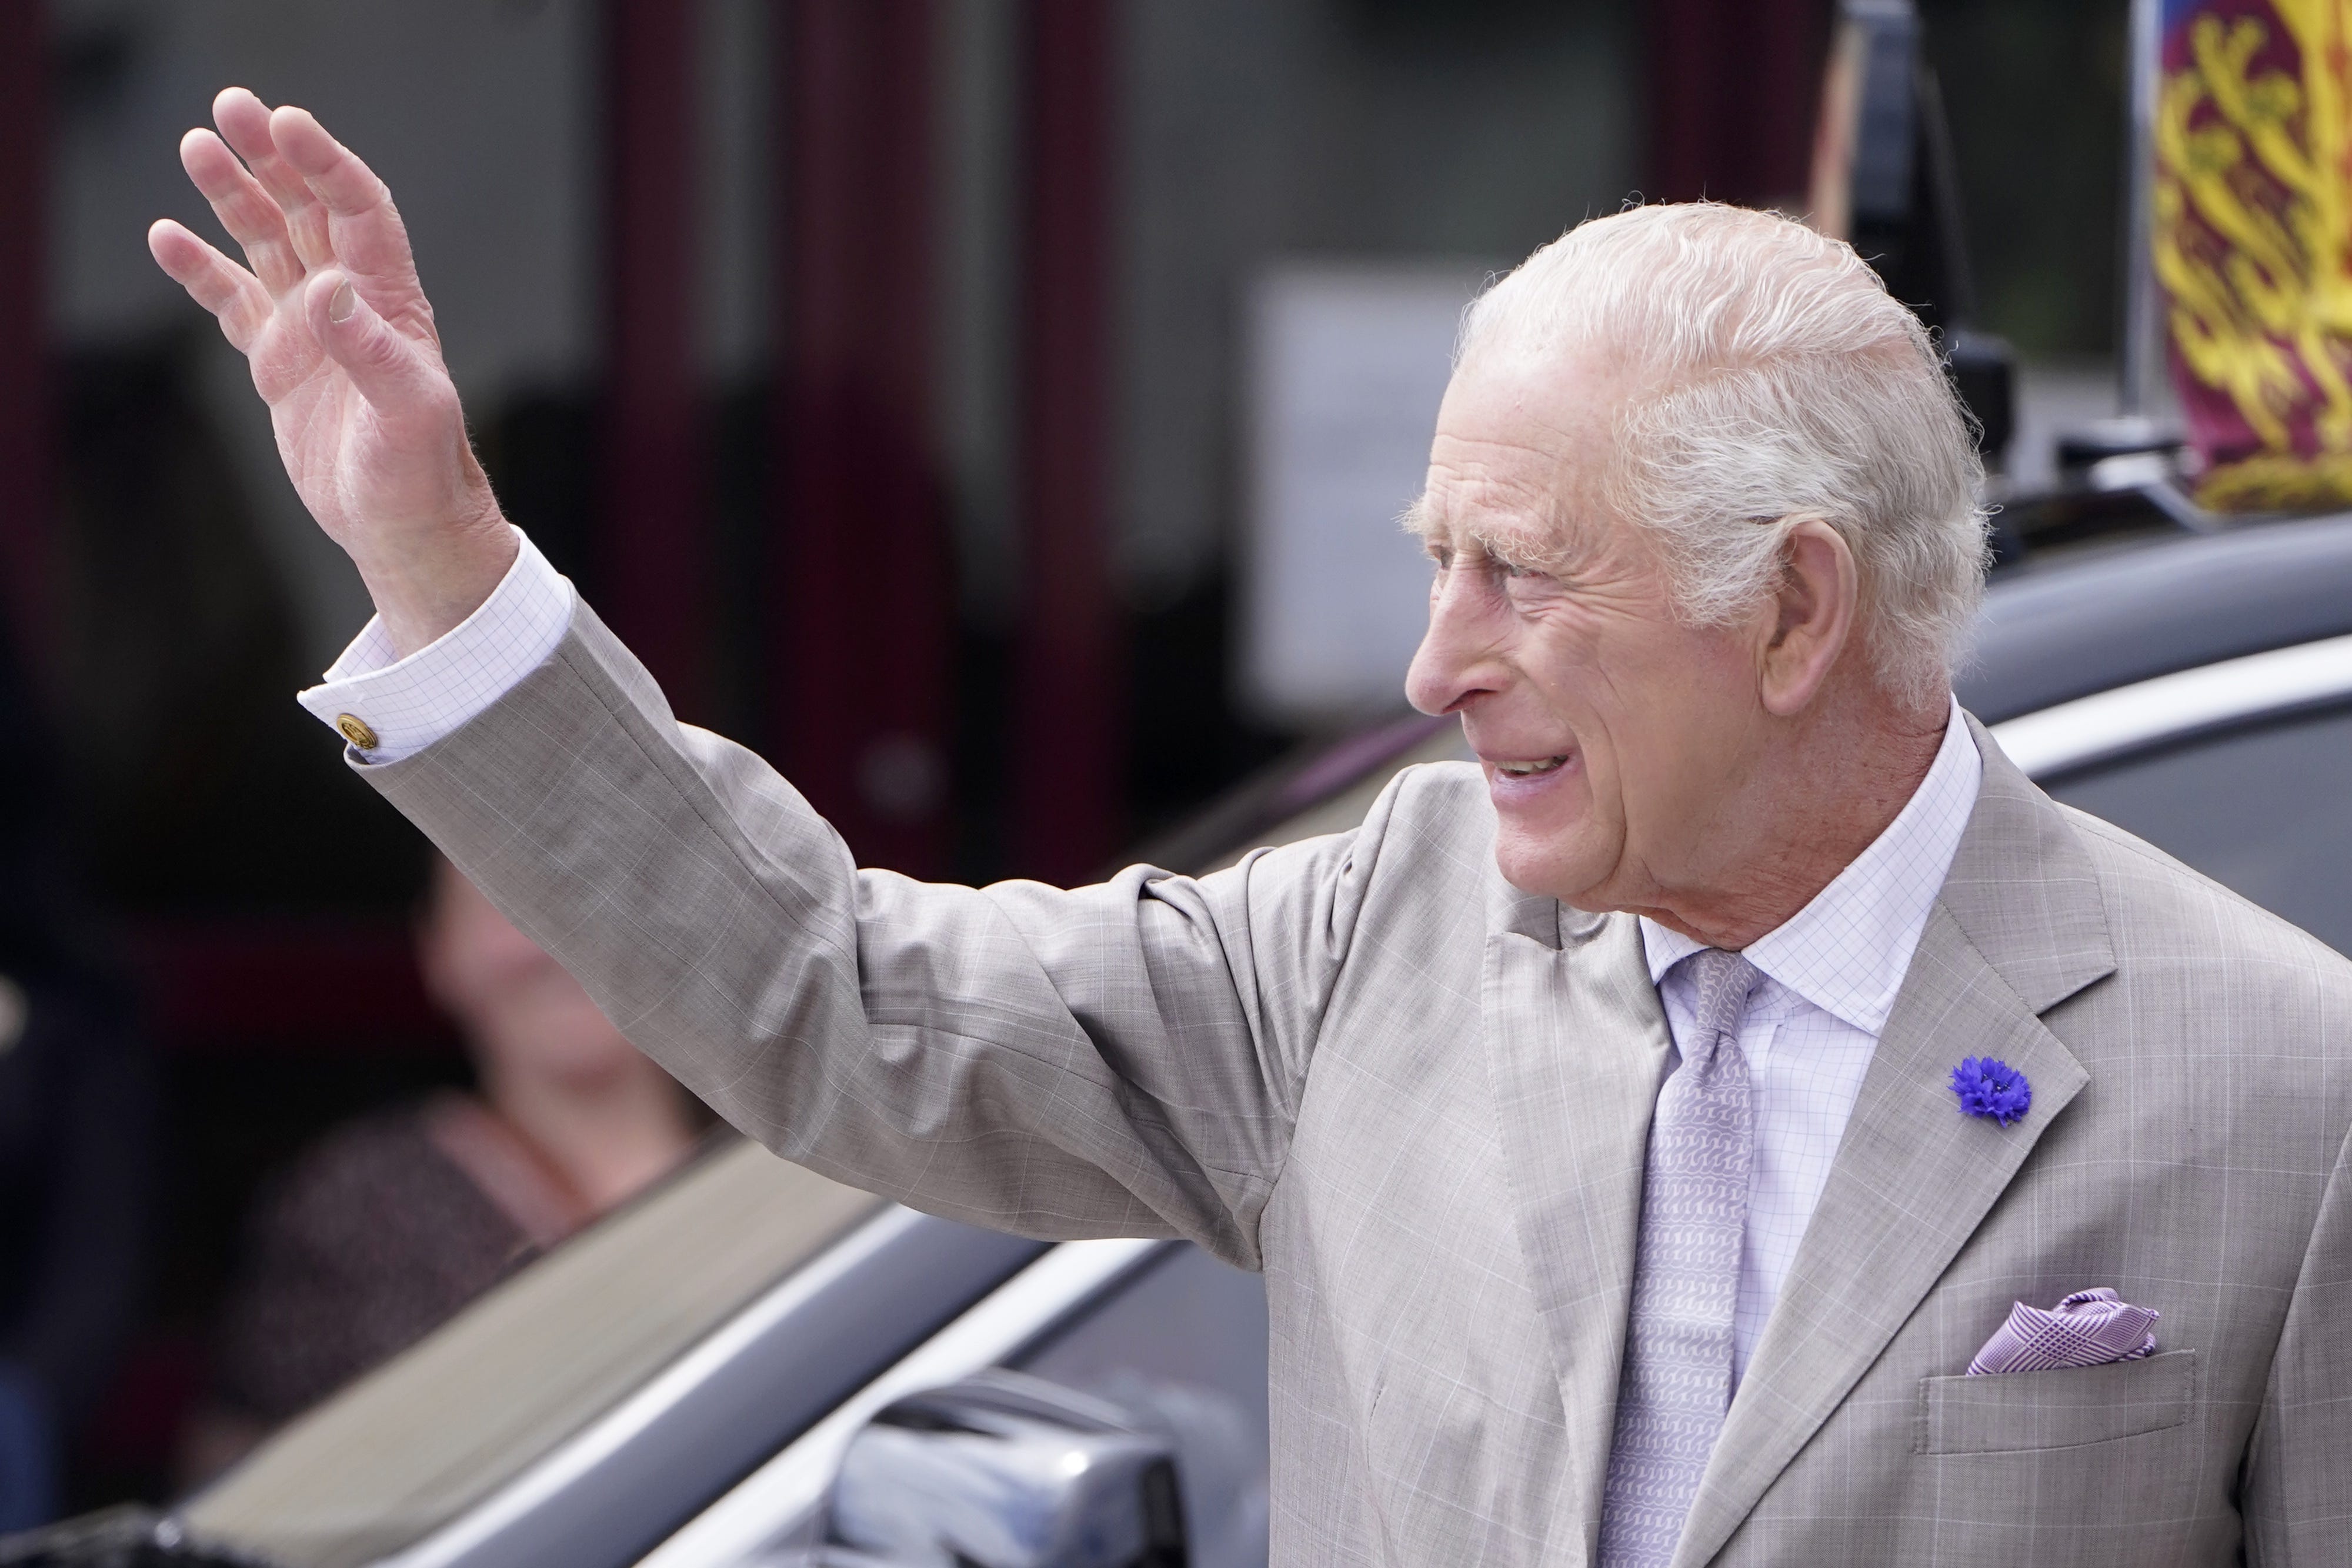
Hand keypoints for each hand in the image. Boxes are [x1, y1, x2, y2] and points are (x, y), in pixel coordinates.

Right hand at [148, 88, 516, 655]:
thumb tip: (329, 292)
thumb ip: (373, 352)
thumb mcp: (408, 414)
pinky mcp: (278, 362)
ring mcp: (311, 329)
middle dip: (272, 158)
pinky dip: (201, 269)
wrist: (403, 525)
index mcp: (390, 300)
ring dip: (234, 196)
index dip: (325, 164)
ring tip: (196, 148)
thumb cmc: (421, 473)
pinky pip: (233, 300)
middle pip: (308, 208)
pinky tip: (166, 236)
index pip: (358, 210)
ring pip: (267, 242)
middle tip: (229, 107)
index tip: (287, 123)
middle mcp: (350, 303)